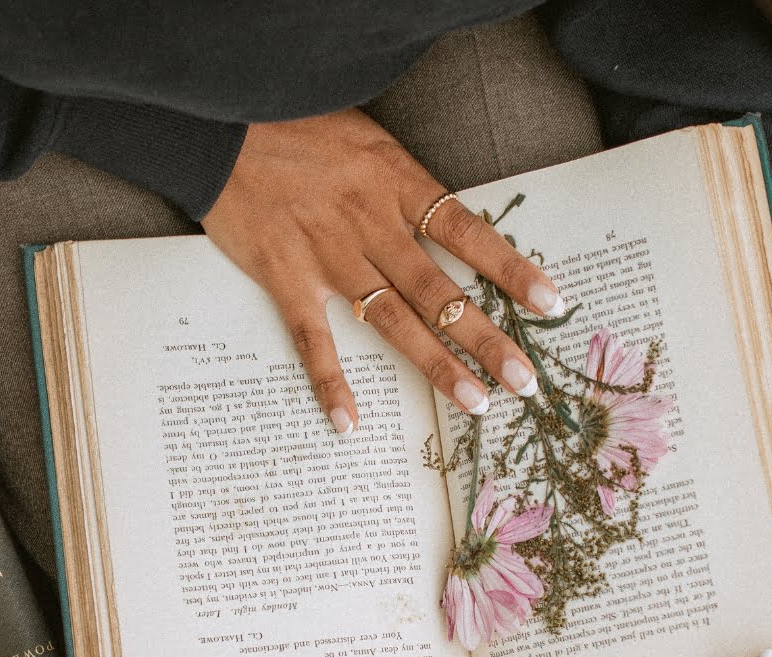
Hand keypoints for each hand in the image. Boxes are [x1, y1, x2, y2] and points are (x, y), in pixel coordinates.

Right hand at [201, 108, 564, 432]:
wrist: (221, 122)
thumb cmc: (295, 122)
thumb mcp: (366, 138)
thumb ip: (402, 183)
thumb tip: (443, 222)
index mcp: (396, 183)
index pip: (468, 233)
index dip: (512, 270)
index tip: (551, 303)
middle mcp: (370, 223)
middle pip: (440, 291)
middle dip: (486, 337)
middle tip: (524, 380)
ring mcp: (327, 254)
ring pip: (392, 319)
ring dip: (435, 364)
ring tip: (473, 400)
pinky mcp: (284, 275)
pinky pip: (313, 337)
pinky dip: (329, 381)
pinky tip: (348, 420)